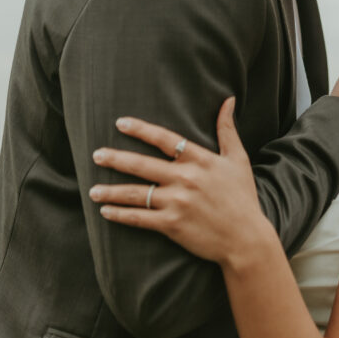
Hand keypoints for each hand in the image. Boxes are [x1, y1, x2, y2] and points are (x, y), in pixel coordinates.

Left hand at [89, 98, 273, 267]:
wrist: (246, 238)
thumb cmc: (242, 197)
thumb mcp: (238, 159)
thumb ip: (227, 129)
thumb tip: (229, 100)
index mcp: (200, 159)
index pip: (165, 139)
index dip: (141, 130)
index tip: (120, 123)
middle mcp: (185, 178)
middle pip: (142, 165)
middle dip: (115, 159)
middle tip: (96, 155)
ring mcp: (177, 202)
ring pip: (136, 193)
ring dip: (111, 191)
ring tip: (92, 190)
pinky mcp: (172, 225)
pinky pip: (139, 218)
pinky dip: (120, 215)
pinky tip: (105, 211)